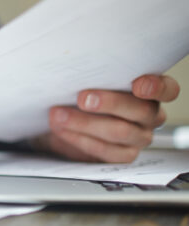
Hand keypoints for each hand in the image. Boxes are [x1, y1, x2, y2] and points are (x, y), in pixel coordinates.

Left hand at [36, 74, 179, 162]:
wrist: (63, 120)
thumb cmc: (80, 94)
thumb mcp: (88, 81)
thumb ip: (94, 76)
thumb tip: (79, 71)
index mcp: (149, 91)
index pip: (167, 89)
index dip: (156, 87)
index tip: (138, 85)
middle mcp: (149, 115)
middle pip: (140, 110)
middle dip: (109, 103)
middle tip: (82, 98)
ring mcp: (138, 137)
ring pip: (119, 131)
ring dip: (85, 122)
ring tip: (59, 115)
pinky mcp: (123, 155)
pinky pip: (106, 150)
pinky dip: (80, 138)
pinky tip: (63, 130)